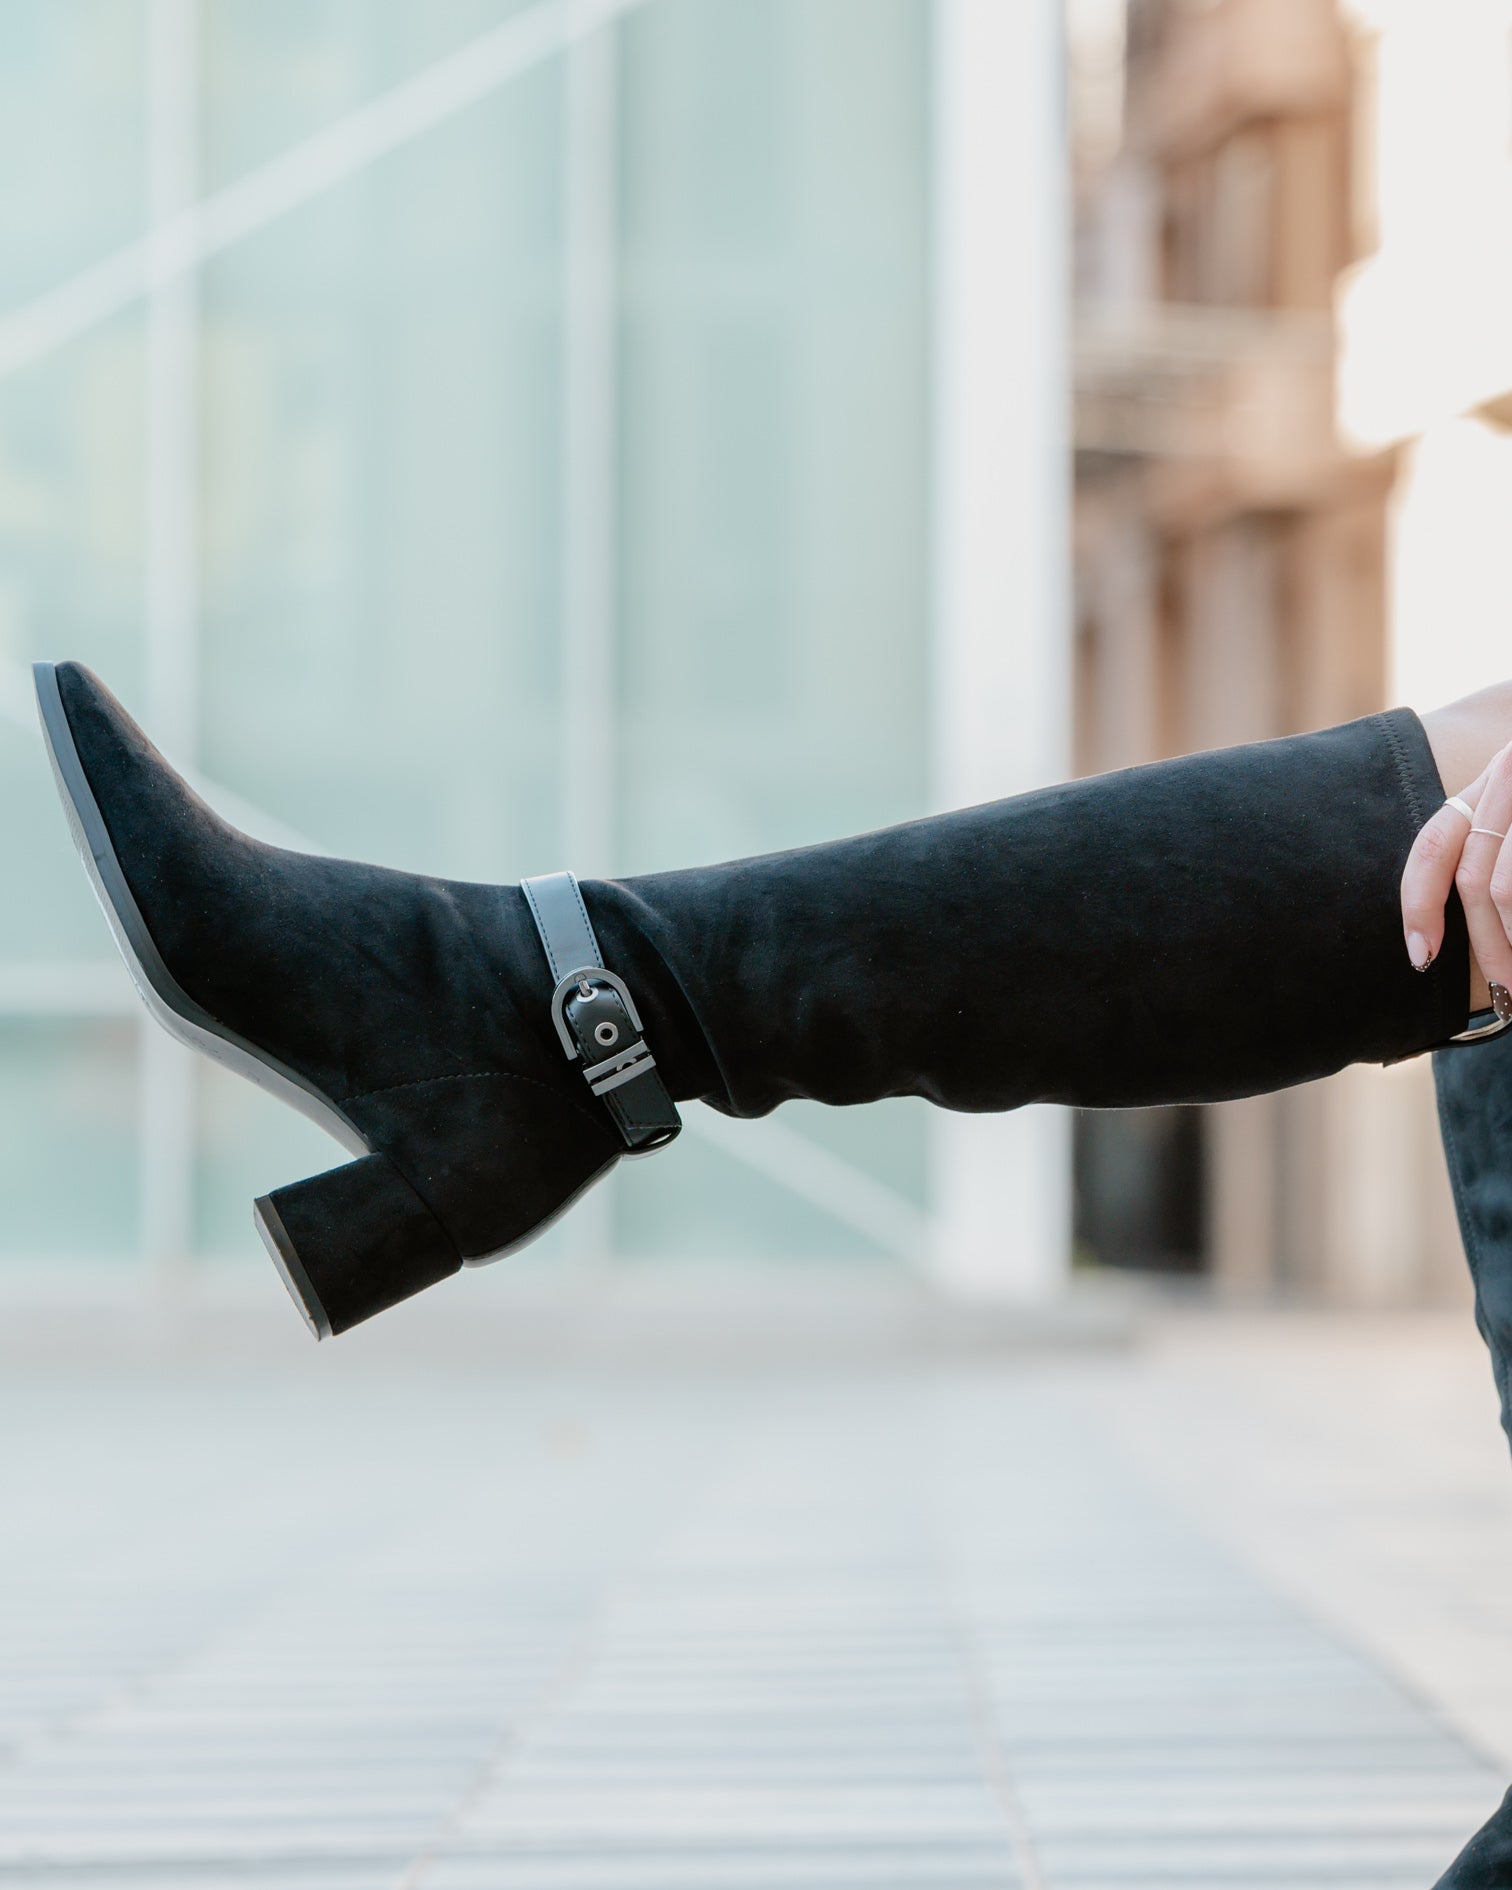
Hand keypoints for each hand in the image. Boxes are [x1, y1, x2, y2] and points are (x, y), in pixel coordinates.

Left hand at [1401, 743, 1511, 995]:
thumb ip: (1492, 850)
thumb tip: (1455, 933)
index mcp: (1495, 779)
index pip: (1434, 846)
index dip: (1419, 905)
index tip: (1421, 957)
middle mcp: (1511, 776)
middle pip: (1477, 882)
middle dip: (1487, 946)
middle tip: (1505, 988)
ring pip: (1506, 890)